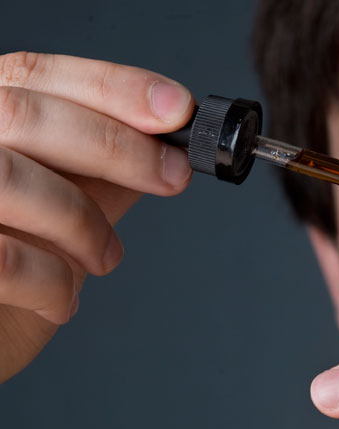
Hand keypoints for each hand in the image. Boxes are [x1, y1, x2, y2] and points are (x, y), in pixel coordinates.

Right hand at [0, 52, 193, 381]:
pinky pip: (5, 260)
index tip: (178, 109)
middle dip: (116, 146)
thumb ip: (100, 173)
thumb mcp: (60, 213)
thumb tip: (168, 144)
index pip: (33, 74)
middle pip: (22, 115)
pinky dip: (52, 283)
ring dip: (82, 223)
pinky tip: (62, 301)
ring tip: (105, 258)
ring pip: (10, 179)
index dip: (112, 86)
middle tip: (173, 177)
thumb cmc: (6, 281)